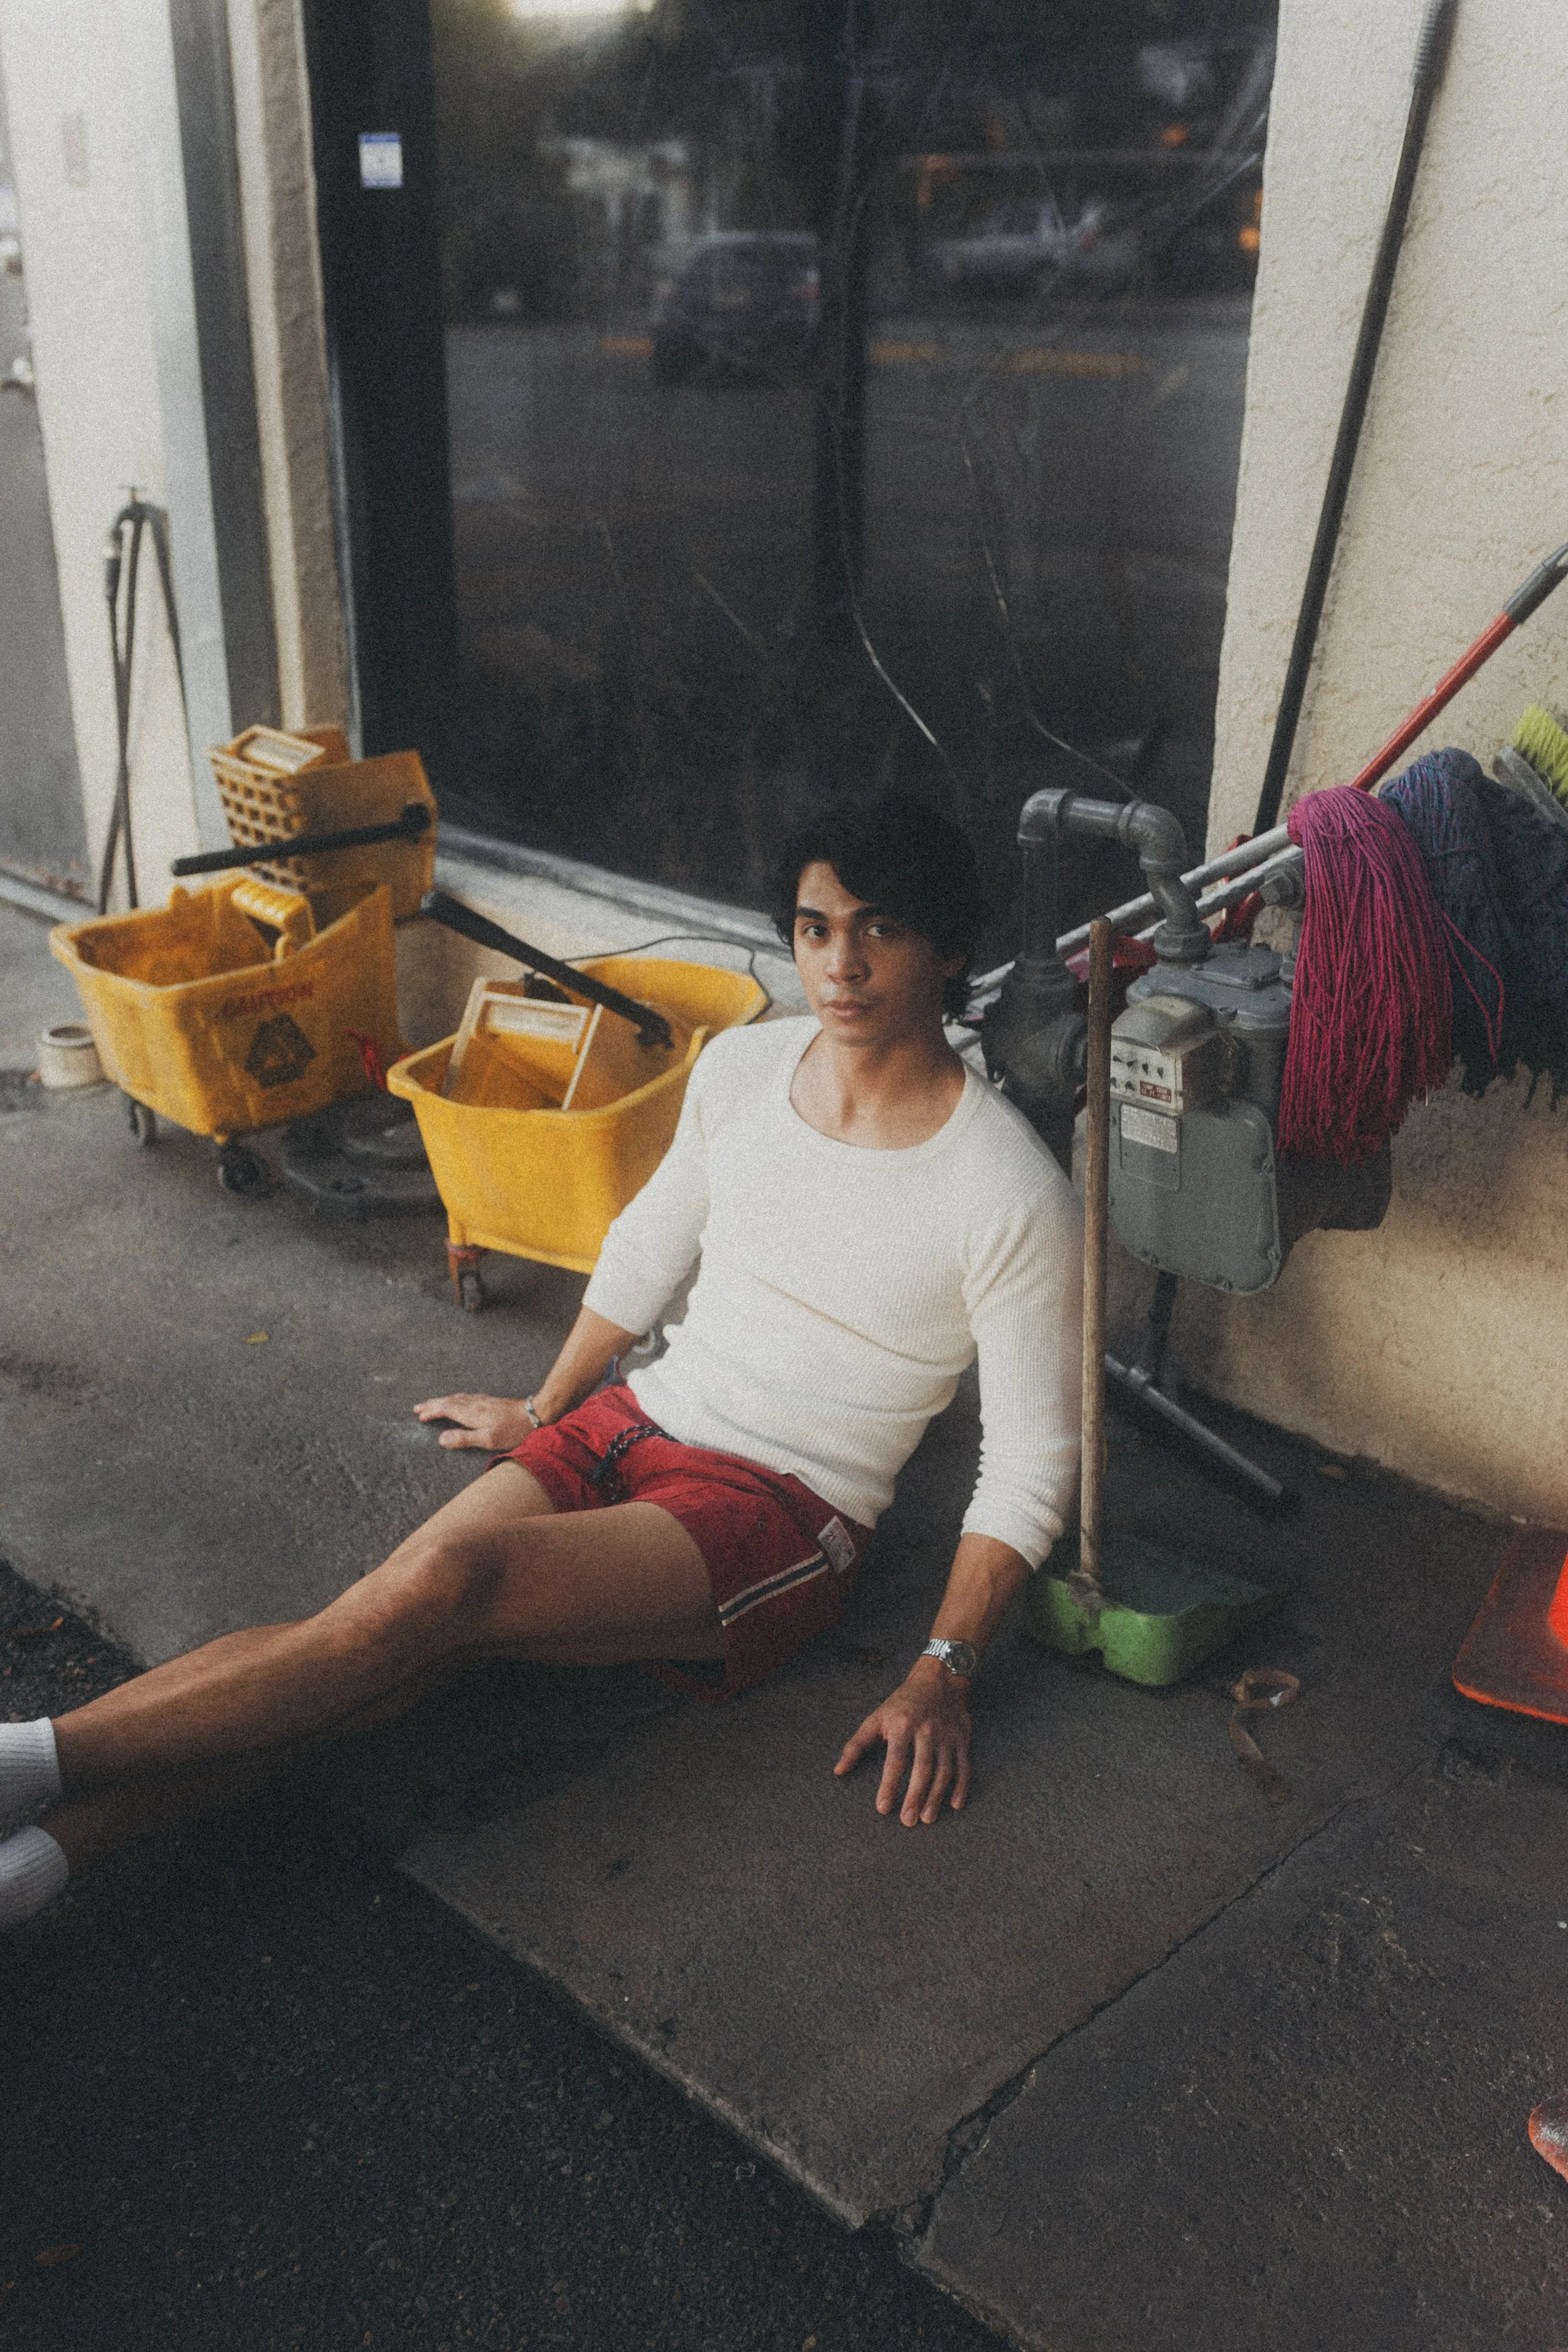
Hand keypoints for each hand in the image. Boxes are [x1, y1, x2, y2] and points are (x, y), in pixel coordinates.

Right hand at [413, 1393, 539, 1451]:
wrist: (536, 1414)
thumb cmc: (514, 1430)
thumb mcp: (489, 1439)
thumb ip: (464, 1439)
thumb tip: (441, 1439)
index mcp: (472, 1413)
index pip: (446, 1409)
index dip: (432, 1411)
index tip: (420, 1416)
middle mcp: (475, 1404)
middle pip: (448, 1401)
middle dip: (432, 1404)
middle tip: (417, 1408)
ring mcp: (483, 1401)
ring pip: (456, 1398)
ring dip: (442, 1401)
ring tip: (431, 1404)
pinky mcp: (489, 1401)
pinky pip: (465, 1397)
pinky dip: (454, 1399)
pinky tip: (456, 1400)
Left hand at [834, 1658, 971, 1825]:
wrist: (938, 1679)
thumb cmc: (902, 1703)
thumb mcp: (876, 1717)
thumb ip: (856, 1745)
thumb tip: (838, 1770)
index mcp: (902, 1725)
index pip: (895, 1759)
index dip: (888, 1784)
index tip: (882, 1808)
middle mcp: (926, 1730)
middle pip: (922, 1768)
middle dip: (915, 1796)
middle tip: (907, 1821)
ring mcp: (946, 1735)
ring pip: (944, 1770)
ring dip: (936, 1796)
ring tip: (927, 1818)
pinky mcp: (962, 1739)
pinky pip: (963, 1765)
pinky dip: (962, 1786)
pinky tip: (955, 1805)